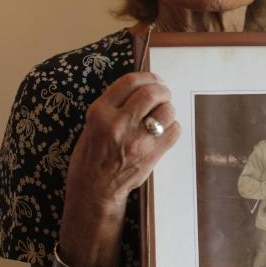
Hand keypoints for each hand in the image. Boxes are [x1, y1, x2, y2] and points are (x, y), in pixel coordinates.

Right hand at [65, 72, 179, 210]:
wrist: (94, 190)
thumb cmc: (91, 156)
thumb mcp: (92, 124)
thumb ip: (113, 106)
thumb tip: (140, 89)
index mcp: (100, 112)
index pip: (129, 82)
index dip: (147, 76)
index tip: (154, 79)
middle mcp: (119, 123)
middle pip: (151, 93)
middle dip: (162, 90)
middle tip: (164, 94)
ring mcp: (136, 140)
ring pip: (166, 111)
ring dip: (168, 109)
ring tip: (163, 114)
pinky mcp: (151, 155)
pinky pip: (174, 131)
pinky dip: (173, 128)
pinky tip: (165, 131)